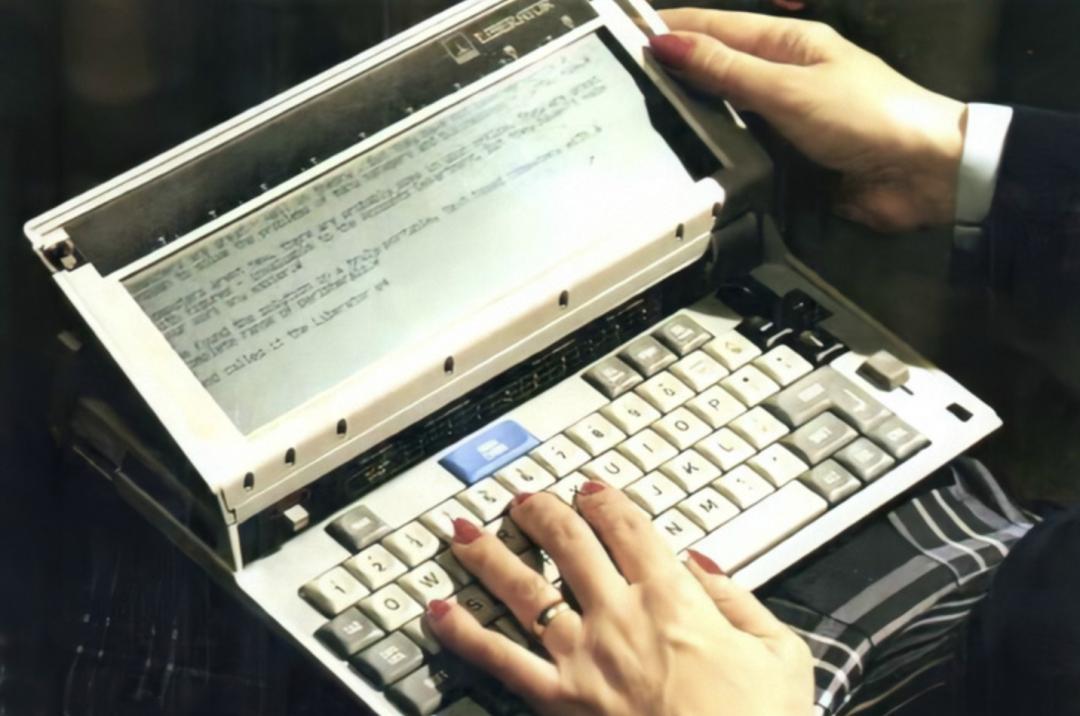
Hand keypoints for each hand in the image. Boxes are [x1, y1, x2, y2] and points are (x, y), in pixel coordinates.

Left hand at [425, 483, 814, 715]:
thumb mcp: (780, 652)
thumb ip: (738, 597)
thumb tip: (701, 562)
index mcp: (674, 598)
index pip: (629, 528)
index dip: (605, 499)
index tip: (590, 488)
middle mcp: (620, 616)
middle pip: (568, 544)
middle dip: (541, 512)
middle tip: (524, 498)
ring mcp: (583, 657)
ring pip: (523, 588)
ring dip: (489, 553)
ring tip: (464, 530)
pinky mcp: (559, 699)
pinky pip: (499, 659)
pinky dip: (463, 633)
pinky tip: (437, 611)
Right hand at [652, 9, 967, 231]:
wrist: (923, 175)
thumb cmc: (867, 117)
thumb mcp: (788, 88)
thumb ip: (726, 70)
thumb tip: (667, 44)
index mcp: (788, 43)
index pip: (716, 26)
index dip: (671, 27)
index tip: (623, 33)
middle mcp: (783, 75)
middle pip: (716, 67)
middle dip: (672, 70)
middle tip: (620, 81)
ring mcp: (786, 117)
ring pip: (725, 109)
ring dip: (689, 112)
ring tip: (638, 118)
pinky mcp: (788, 157)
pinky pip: (741, 148)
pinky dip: (714, 148)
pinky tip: (685, 155)